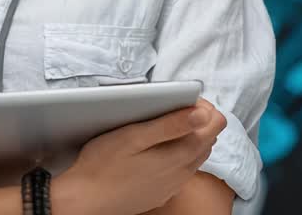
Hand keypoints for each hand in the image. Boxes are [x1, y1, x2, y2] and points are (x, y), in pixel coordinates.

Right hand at [52, 97, 225, 214]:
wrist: (86, 200)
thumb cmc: (104, 165)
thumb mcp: (134, 136)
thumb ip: (170, 125)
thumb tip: (203, 114)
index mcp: (181, 154)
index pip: (216, 124)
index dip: (203, 106)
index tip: (181, 100)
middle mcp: (183, 172)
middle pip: (209, 139)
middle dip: (198, 120)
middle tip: (170, 109)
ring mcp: (174, 184)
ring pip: (197, 155)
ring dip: (189, 137)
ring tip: (162, 126)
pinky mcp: (163, 192)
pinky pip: (182, 170)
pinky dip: (178, 155)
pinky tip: (155, 151)